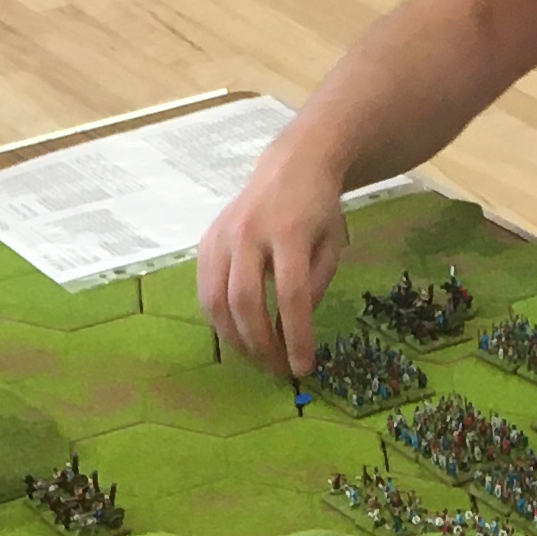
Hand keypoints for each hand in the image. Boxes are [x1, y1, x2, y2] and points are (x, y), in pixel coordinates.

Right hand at [197, 139, 347, 377]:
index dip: (296, 337)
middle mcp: (249, 232)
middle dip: (260, 343)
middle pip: (245, 300)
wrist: (291, 165)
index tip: (303, 367)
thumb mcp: (332, 246)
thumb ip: (315, 287)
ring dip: (234, 338)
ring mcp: (222, 235)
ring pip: (216, 299)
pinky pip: (204, 289)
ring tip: (256, 357)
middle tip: (276, 369)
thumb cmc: (318, 211)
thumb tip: (291, 333)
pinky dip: (218, 319)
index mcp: (289, 232)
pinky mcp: (206, 240)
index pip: (291, 295)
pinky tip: (236, 332)